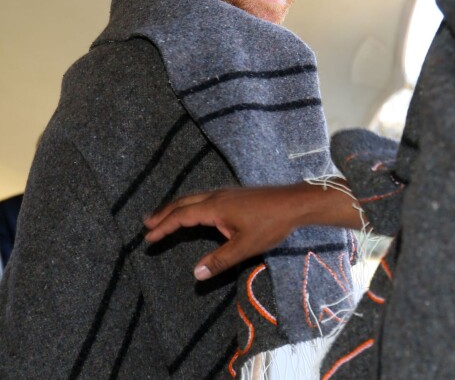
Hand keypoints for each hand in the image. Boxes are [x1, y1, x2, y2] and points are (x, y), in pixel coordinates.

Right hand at [144, 181, 362, 279]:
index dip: (164, 226)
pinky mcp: (234, 195)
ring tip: (164, 217)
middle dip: (164, 213)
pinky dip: (190, 204)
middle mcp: (216, 196)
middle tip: (147, 223)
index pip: (182, 216)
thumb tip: (196, 273)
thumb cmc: (270, 224)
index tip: (148, 237)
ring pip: (194, 198)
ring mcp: (226, 193)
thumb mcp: (245, 246)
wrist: (293, 202)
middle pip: (183, 202)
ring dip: (177, 207)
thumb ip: (220, 260)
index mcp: (215, 207)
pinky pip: (204, 197)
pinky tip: (195, 211)